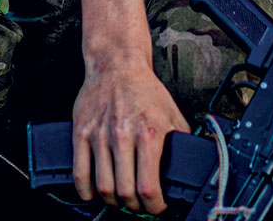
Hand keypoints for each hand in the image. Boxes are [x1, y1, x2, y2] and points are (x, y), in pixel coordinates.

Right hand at [72, 63, 190, 213]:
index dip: (154, 205)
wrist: (117, 65)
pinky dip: (86, 191)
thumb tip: (192, 164)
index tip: (157, 207)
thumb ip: (182, 141)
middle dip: (134, 206)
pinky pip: (80, 172)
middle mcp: (123, 135)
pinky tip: (94, 192)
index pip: (148, 186)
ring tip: (120, 198)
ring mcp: (99, 135)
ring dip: (113, 200)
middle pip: (125, 191)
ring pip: (103, 186)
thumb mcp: (173, 114)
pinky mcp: (81, 133)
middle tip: (139, 205)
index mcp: (149, 133)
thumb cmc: (145, 90)